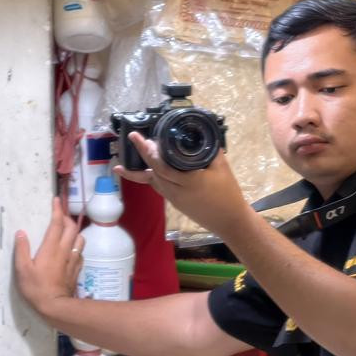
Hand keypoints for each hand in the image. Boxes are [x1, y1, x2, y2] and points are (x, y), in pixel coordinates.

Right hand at [14, 197, 85, 319]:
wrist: (56, 306)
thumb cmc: (36, 288)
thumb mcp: (22, 269)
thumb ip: (22, 250)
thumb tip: (21, 233)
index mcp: (51, 248)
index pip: (56, 224)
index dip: (57, 210)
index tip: (56, 200)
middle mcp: (65, 250)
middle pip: (72, 228)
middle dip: (67, 218)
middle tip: (59, 215)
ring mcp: (73, 260)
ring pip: (80, 239)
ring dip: (74, 231)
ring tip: (66, 231)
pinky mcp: (77, 269)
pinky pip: (80, 252)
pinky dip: (77, 246)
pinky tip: (70, 249)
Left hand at [116, 132, 251, 236]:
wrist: (229, 221)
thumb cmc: (228, 194)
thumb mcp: (222, 168)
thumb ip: (210, 150)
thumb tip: (201, 134)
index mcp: (187, 181)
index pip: (161, 165)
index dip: (148, 151)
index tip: (138, 137)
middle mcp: (176, 191)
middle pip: (152, 172)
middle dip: (142, 155)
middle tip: (135, 138)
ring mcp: (173, 198)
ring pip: (152, 182)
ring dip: (139, 170)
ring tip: (127, 159)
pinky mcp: (175, 203)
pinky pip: (158, 188)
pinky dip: (149, 178)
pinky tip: (142, 171)